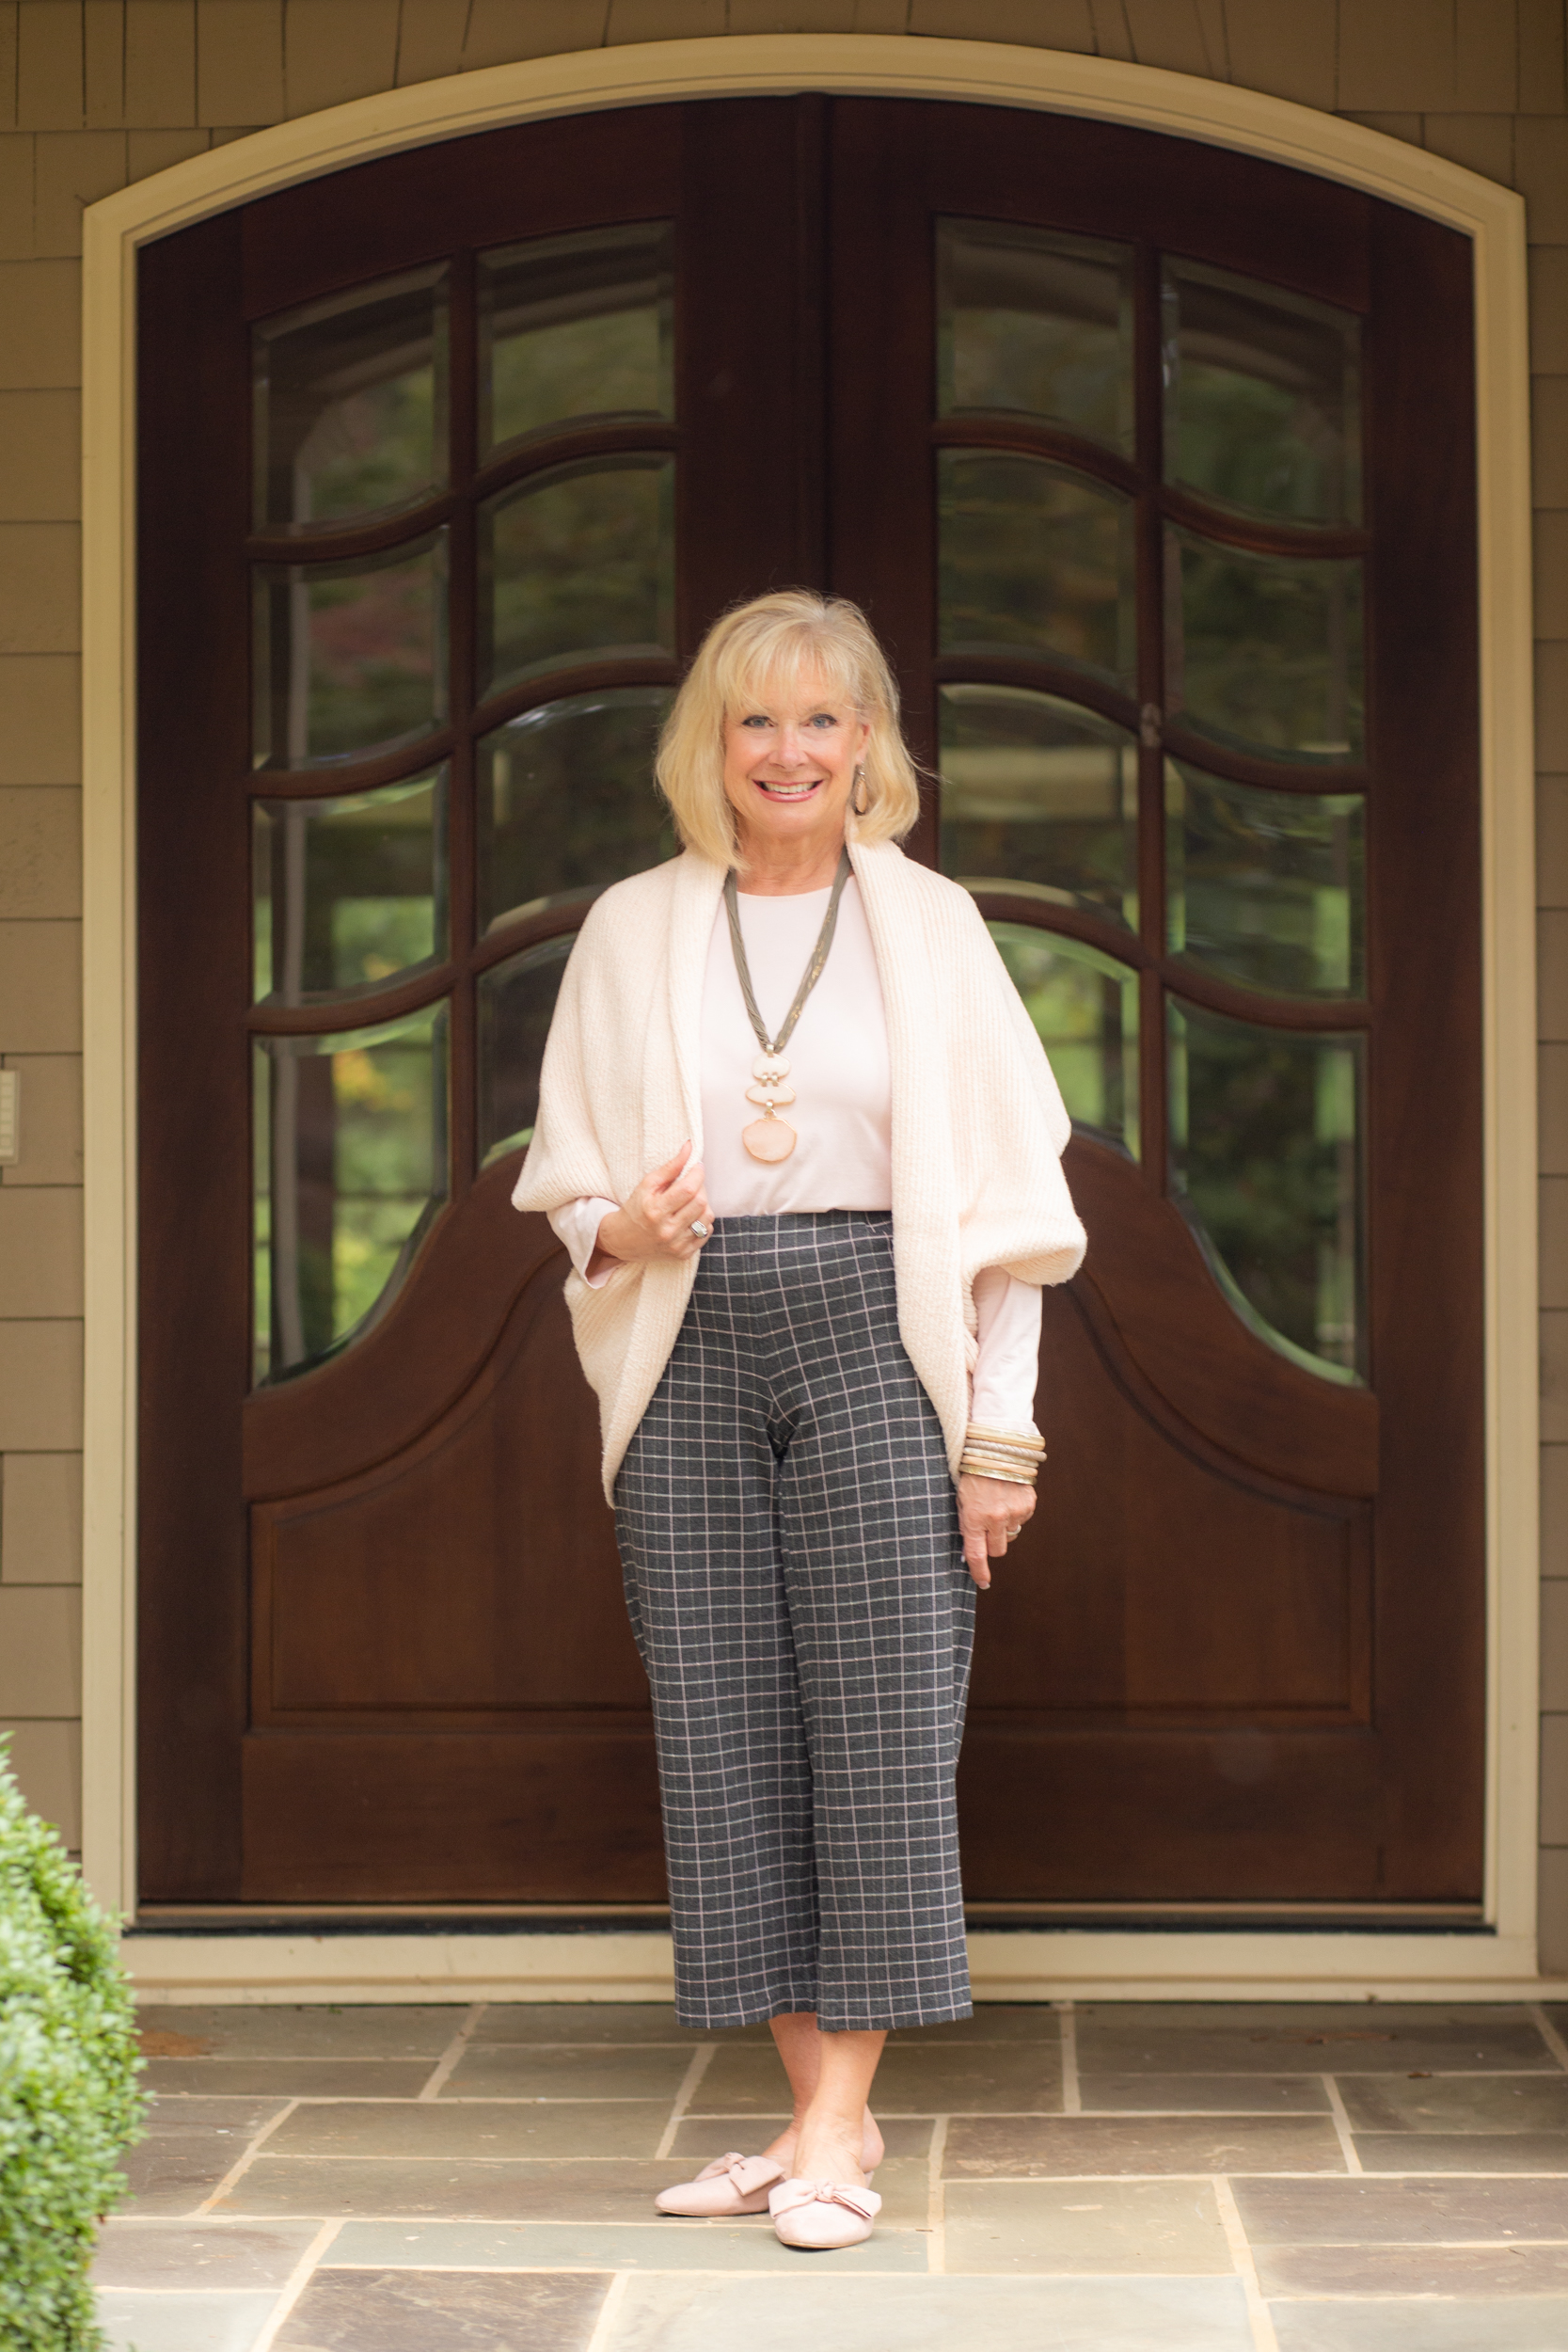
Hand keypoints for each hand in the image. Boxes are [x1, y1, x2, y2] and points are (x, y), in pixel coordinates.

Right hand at [590, 1142, 712, 1272]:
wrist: (623, 1241)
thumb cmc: (635, 1208)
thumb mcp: (647, 1185)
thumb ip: (670, 1167)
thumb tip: (689, 1147)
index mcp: (655, 1211)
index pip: (688, 1189)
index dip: (698, 1174)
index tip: (697, 1166)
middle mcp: (666, 1231)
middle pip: (700, 1203)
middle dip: (701, 1187)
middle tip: (692, 1183)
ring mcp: (676, 1245)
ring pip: (707, 1218)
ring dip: (703, 1205)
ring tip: (690, 1201)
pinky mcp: (683, 1254)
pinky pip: (706, 1233)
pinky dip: (702, 1221)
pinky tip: (690, 1217)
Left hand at [957, 1473, 1035, 1590]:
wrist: (995, 1449)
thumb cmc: (972, 1475)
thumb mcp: (961, 1500)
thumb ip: (967, 1525)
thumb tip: (970, 1553)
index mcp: (974, 1518)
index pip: (977, 1555)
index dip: (979, 1572)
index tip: (983, 1582)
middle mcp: (995, 1518)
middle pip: (998, 1550)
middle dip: (992, 1543)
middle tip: (987, 1527)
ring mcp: (1014, 1511)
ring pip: (1011, 1534)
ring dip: (1004, 1525)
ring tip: (997, 1503)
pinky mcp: (1028, 1503)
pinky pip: (1022, 1518)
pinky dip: (1015, 1512)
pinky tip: (1008, 1495)